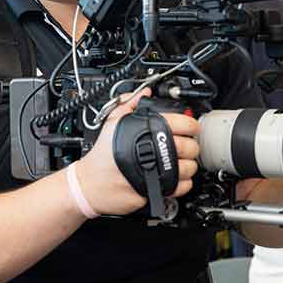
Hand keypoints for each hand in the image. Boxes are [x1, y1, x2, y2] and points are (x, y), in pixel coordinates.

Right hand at [75, 91, 199, 215]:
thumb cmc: (101, 155)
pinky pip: (181, 187)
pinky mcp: (156, 189)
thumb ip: (129, 104)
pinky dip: (184, 183)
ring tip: (182, 161)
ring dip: (189, 164)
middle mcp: (152, 151)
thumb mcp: (112, 123)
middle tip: (187, 145)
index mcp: (145, 131)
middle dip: (192, 145)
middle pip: (189, 147)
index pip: (182, 123)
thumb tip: (144, 93)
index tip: (192, 127)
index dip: (191, 124)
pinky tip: (176, 177)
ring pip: (188, 168)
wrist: (89, 184)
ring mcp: (155, 172)